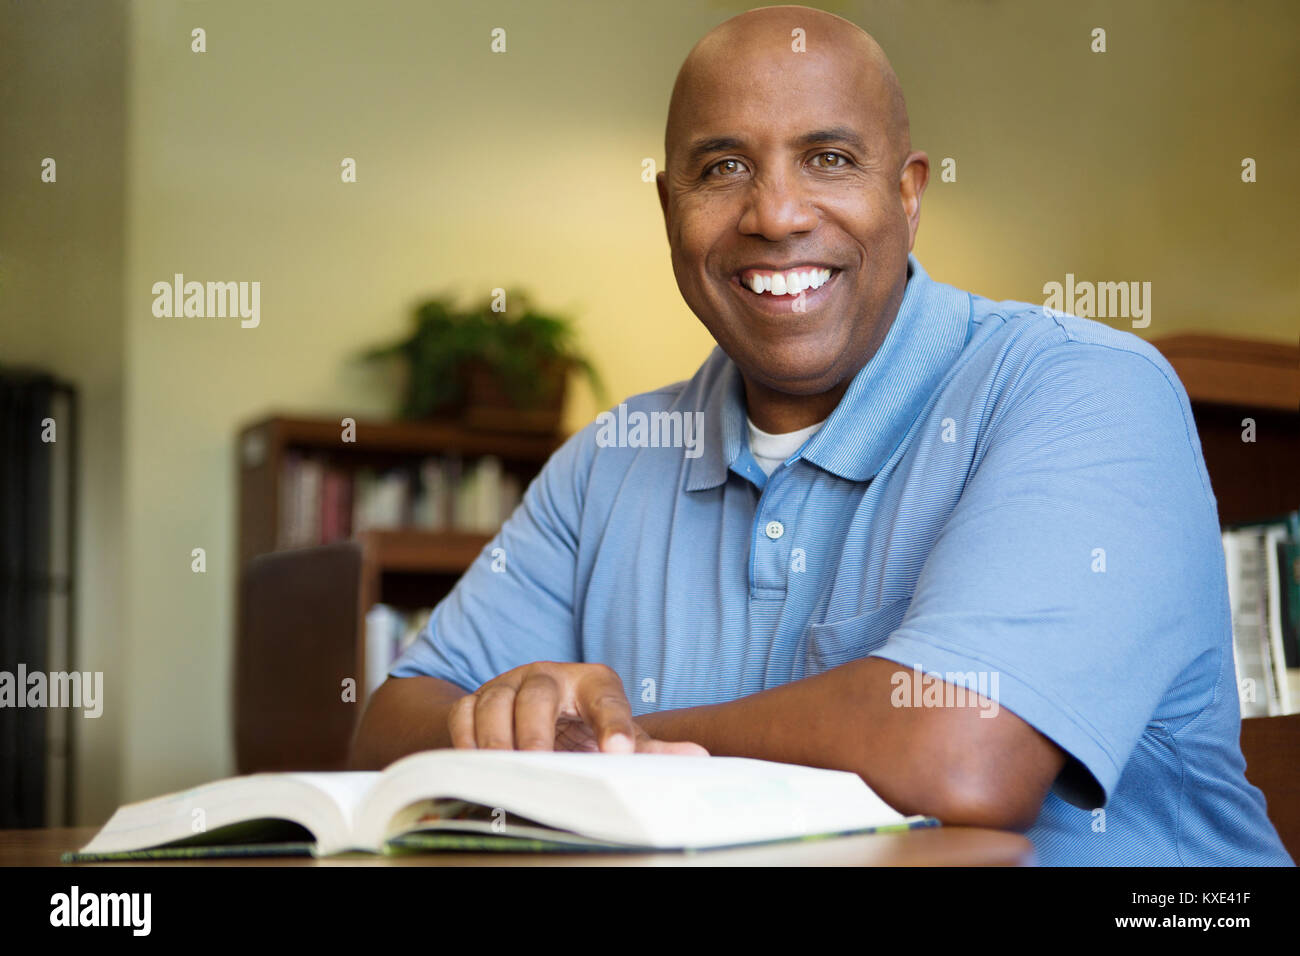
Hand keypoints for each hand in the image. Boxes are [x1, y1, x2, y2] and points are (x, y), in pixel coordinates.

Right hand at [448, 661, 707, 755]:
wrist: (532, 717)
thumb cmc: (585, 729)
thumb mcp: (618, 736)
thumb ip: (653, 748)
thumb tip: (699, 756)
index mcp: (592, 683)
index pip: (606, 699)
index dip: (613, 725)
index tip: (619, 755)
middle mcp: (549, 677)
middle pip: (539, 691)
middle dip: (536, 729)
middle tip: (540, 761)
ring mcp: (509, 685)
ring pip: (494, 699)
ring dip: (497, 736)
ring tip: (505, 767)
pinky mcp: (476, 699)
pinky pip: (463, 713)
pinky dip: (465, 738)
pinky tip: (476, 763)